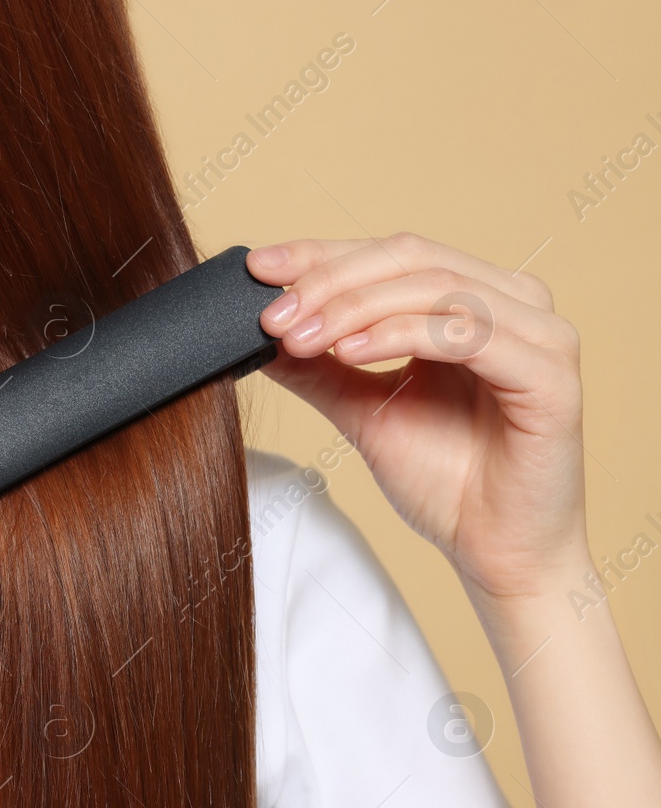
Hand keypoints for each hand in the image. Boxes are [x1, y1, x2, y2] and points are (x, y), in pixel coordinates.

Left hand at [248, 233, 589, 602]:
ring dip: (355, 307)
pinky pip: (467, 334)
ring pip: (434, 287)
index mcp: (476, 299)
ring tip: (299, 338)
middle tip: (272, 314)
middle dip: (330, 281)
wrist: (495, 553)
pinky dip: (400, 335)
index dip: (320, 254)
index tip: (257, 267)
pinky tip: (349, 351)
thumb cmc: (445, 481)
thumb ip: (319, 368)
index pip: (391, 254)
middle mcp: (514, 302)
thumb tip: (259, 330)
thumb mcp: (363, 411)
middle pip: (410, 258)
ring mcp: (540, 334)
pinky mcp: (551, 375)